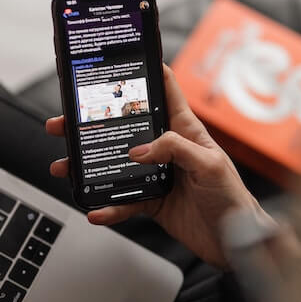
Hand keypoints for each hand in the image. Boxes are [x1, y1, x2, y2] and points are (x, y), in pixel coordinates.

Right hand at [46, 64, 272, 266]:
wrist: (235, 242)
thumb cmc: (232, 198)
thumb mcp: (210, 164)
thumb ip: (176, 149)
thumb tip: (139, 150)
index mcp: (185, 131)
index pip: (165, 92)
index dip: (146, 72)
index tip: (120, 60)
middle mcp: (166, 150)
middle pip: (124, 129)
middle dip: (92, 124)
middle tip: (65, 123)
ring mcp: (155, 175)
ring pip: (114, 166)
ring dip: (88, 167)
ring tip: (66, 168)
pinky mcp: (150, 201)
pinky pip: (122, 201)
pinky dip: (107, 207)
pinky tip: (95, 210)